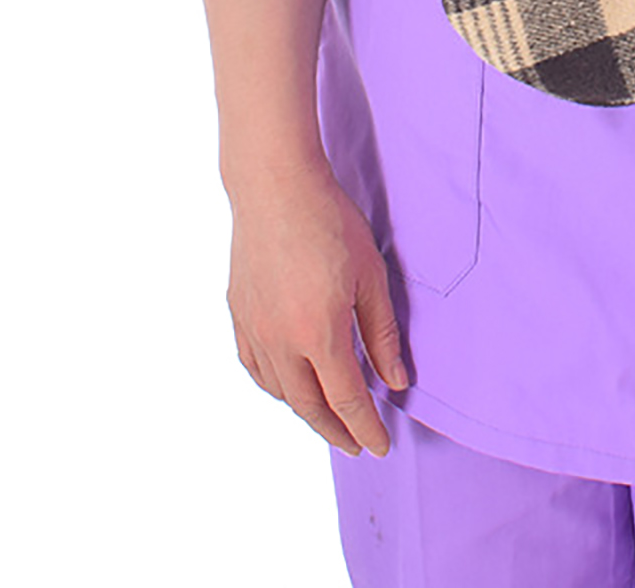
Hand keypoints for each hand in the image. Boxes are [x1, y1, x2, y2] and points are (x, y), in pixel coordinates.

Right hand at [225, 161, 410, 457]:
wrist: (276, 188)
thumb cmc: (330, 224)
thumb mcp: (371, 276)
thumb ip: (381, 333)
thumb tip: (395, 380)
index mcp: (319, 333)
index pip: (346, 400)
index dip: (366, 426)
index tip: (380, 445)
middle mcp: (281, 341)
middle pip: (309, 405)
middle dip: (336, 430)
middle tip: (357, 443)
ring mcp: (255, 330)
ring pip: (279, 390)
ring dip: (305, 411)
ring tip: (329, 417)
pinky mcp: (239, 315)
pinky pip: (256, 367)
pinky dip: (276, 386)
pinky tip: (289, 385)